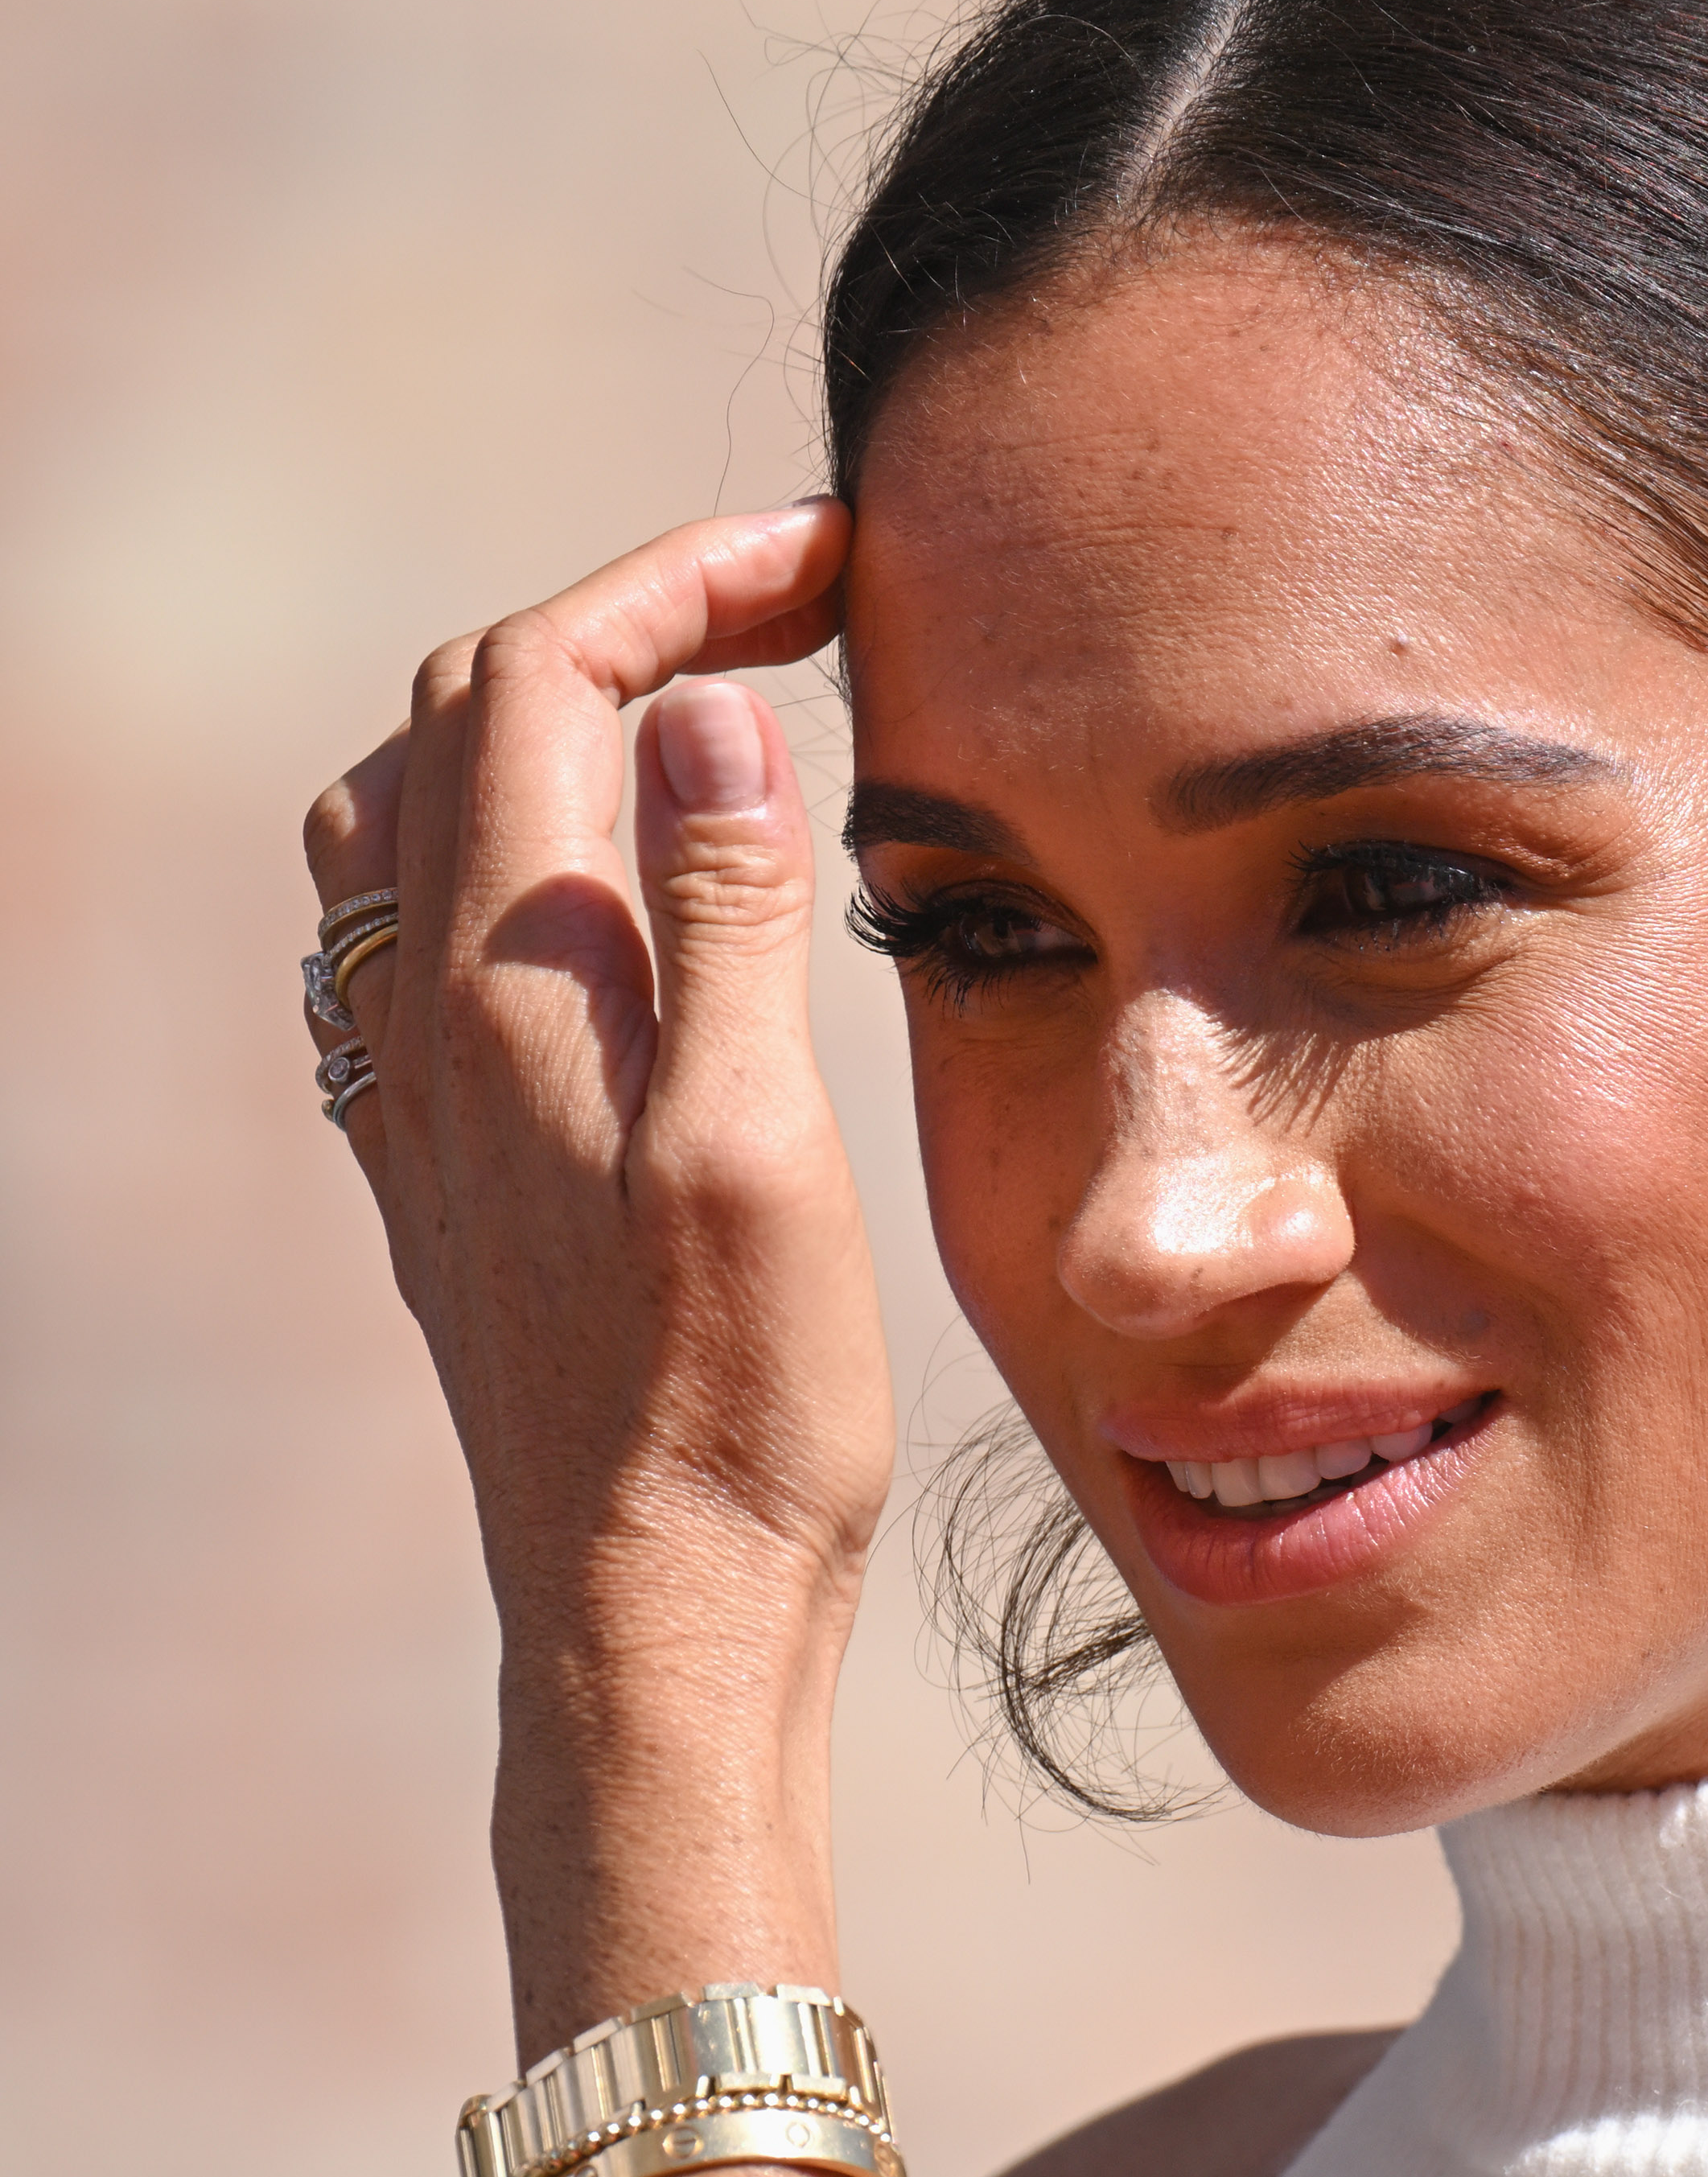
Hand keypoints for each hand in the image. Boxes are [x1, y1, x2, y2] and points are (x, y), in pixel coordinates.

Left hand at [302, 504, 888, 2034]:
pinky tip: (588, 899)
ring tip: (689, 725)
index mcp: (514, 984)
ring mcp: (420, 1094)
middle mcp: (430, 1017)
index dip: (686, 579)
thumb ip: (726, 914)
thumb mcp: (763, 1148)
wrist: (647, 1612)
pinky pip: (409, 935)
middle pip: (475, 710)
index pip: (555, 674)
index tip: (830, 563)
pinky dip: (497, 842)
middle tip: (795, 620)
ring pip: (418, 808)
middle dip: (627, 621)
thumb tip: (707, 710)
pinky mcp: (441, 1167)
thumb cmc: (735, 1406)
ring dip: (543, 719)